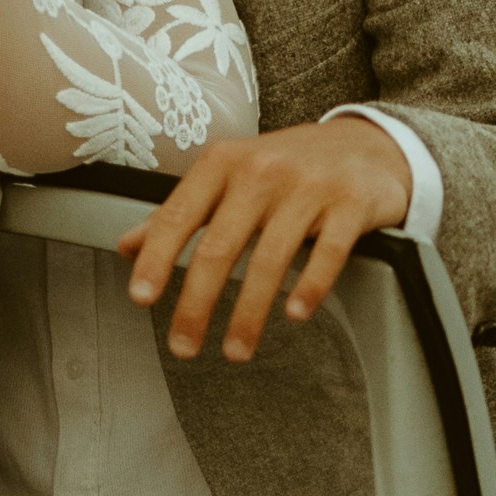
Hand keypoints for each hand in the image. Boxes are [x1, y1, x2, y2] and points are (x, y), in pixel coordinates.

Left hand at [116, 121, 413, 361]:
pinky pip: (328, 252)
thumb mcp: (230, 177)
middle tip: (184, 346)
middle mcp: (262, 170)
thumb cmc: (290, 166)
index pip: (179, 215)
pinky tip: (295, 315)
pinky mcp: (350, 203)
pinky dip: (310, 287)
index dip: (157, 259)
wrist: (367, 145)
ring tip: (235, 351)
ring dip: (249, 313)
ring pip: (270, 258)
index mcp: (224, 163)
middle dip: (197, 304)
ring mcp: (309, 186)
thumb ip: (182, 212)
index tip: (141, 297)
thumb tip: (127, 246)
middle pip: (220, 246)